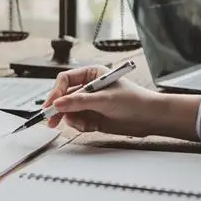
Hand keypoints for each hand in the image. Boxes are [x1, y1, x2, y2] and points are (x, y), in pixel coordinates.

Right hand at [44, 65, 200, 139]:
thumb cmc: (133, 100)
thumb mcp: (104, 99)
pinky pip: (78, 122)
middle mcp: (89, 88)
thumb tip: (58, 104)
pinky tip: (92, 126)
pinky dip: (81, 126)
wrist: (149, 118)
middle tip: (51, 120)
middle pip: (63, 97)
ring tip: (85, 123)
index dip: (56, 92)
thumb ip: (80, 102)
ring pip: (69, 112)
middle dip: (59, 109)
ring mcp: (90, 104)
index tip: (52, 105)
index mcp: (92, 74)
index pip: (65, 80)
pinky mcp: (93, 118)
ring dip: (73, 119)